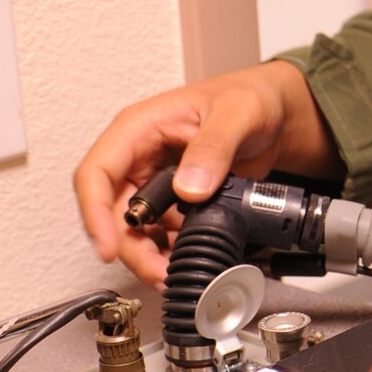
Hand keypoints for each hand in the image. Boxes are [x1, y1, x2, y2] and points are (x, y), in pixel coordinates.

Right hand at [73, 61, 340, 283]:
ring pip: (135, 230)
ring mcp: (157, 183)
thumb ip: (215, 146)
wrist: (276, 114)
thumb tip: (189, 187)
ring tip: (176, 273)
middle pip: (113, 212)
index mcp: (139, 129)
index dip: (95, 213)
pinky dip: (172, 252)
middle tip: (158, 273)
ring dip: (151, 256)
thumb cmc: (250, 97)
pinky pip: (163, 234)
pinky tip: (191, 261)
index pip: (97, 173)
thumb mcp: (237, 113)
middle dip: (130, 248)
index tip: (108, 248)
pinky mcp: (176, 203)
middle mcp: (140, 158)